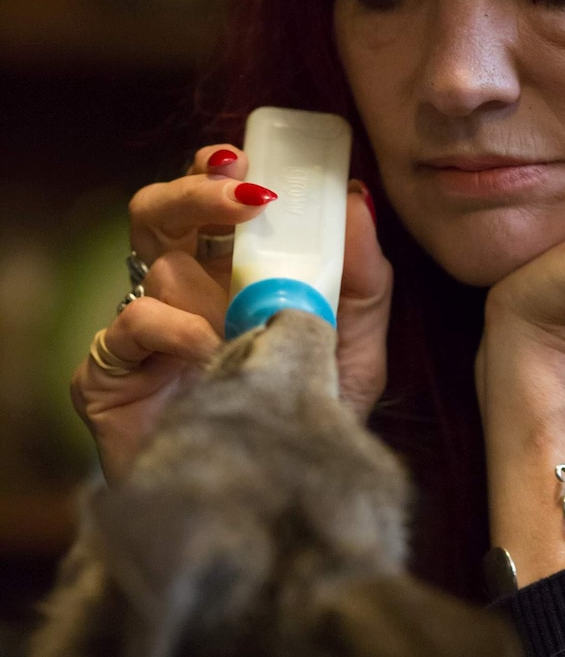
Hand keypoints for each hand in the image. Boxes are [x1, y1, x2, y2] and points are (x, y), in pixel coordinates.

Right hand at [71, 147, 390, 481]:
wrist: (271, 502)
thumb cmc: (304, 417)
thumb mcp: (354, 347)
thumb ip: (363, 278)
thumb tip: (358, 201)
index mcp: (227, 276)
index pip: (207, 204)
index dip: (214, 169)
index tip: (248, 154)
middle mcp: (179, 294)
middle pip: (161, 211)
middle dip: (197, 188)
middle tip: (245, 189)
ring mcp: (141, 333)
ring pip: (152, 261)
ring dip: (206, 269)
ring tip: (247, 303)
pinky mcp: (109, 376)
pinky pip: (132, 323)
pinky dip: (177, 328)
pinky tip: (212, 350)